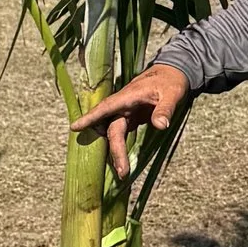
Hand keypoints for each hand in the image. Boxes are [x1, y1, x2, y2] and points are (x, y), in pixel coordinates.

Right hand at [72, 62, 191, 182]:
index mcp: (129, 96)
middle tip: (122, 172)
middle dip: (115, 150)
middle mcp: (123, 105)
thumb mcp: (173, 93)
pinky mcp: (131, 118)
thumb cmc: (171, 81)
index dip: (90, 117)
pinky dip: (119, 147)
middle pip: (113, 129)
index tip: (75, 127)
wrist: (172, 74)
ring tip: (121, 172)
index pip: (106, 107)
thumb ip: (165, 109)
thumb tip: (160, 125)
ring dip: (116, 151)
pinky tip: (120, 162)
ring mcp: (126, 113)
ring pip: (115, 133)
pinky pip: (121, 133)